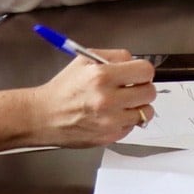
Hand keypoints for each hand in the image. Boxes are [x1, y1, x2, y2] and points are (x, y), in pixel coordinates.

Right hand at [31, 49, 157, 147]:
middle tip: (130, 89)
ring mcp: (110, 120)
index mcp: (102, 76)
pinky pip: (132, 126)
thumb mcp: (85, 60)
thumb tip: (136, 62)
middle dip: (142, 88)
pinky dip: (126, 120)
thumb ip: (115, 57)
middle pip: (150, 92)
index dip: (142, 71)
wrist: (43, 116)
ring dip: (137, 106)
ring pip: (145, 112)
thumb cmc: (64, 89)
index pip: (145, 71)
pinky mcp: (109, 136)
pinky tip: (112, 115)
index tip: (137, 74)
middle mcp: (107, 99)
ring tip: (122, 103)